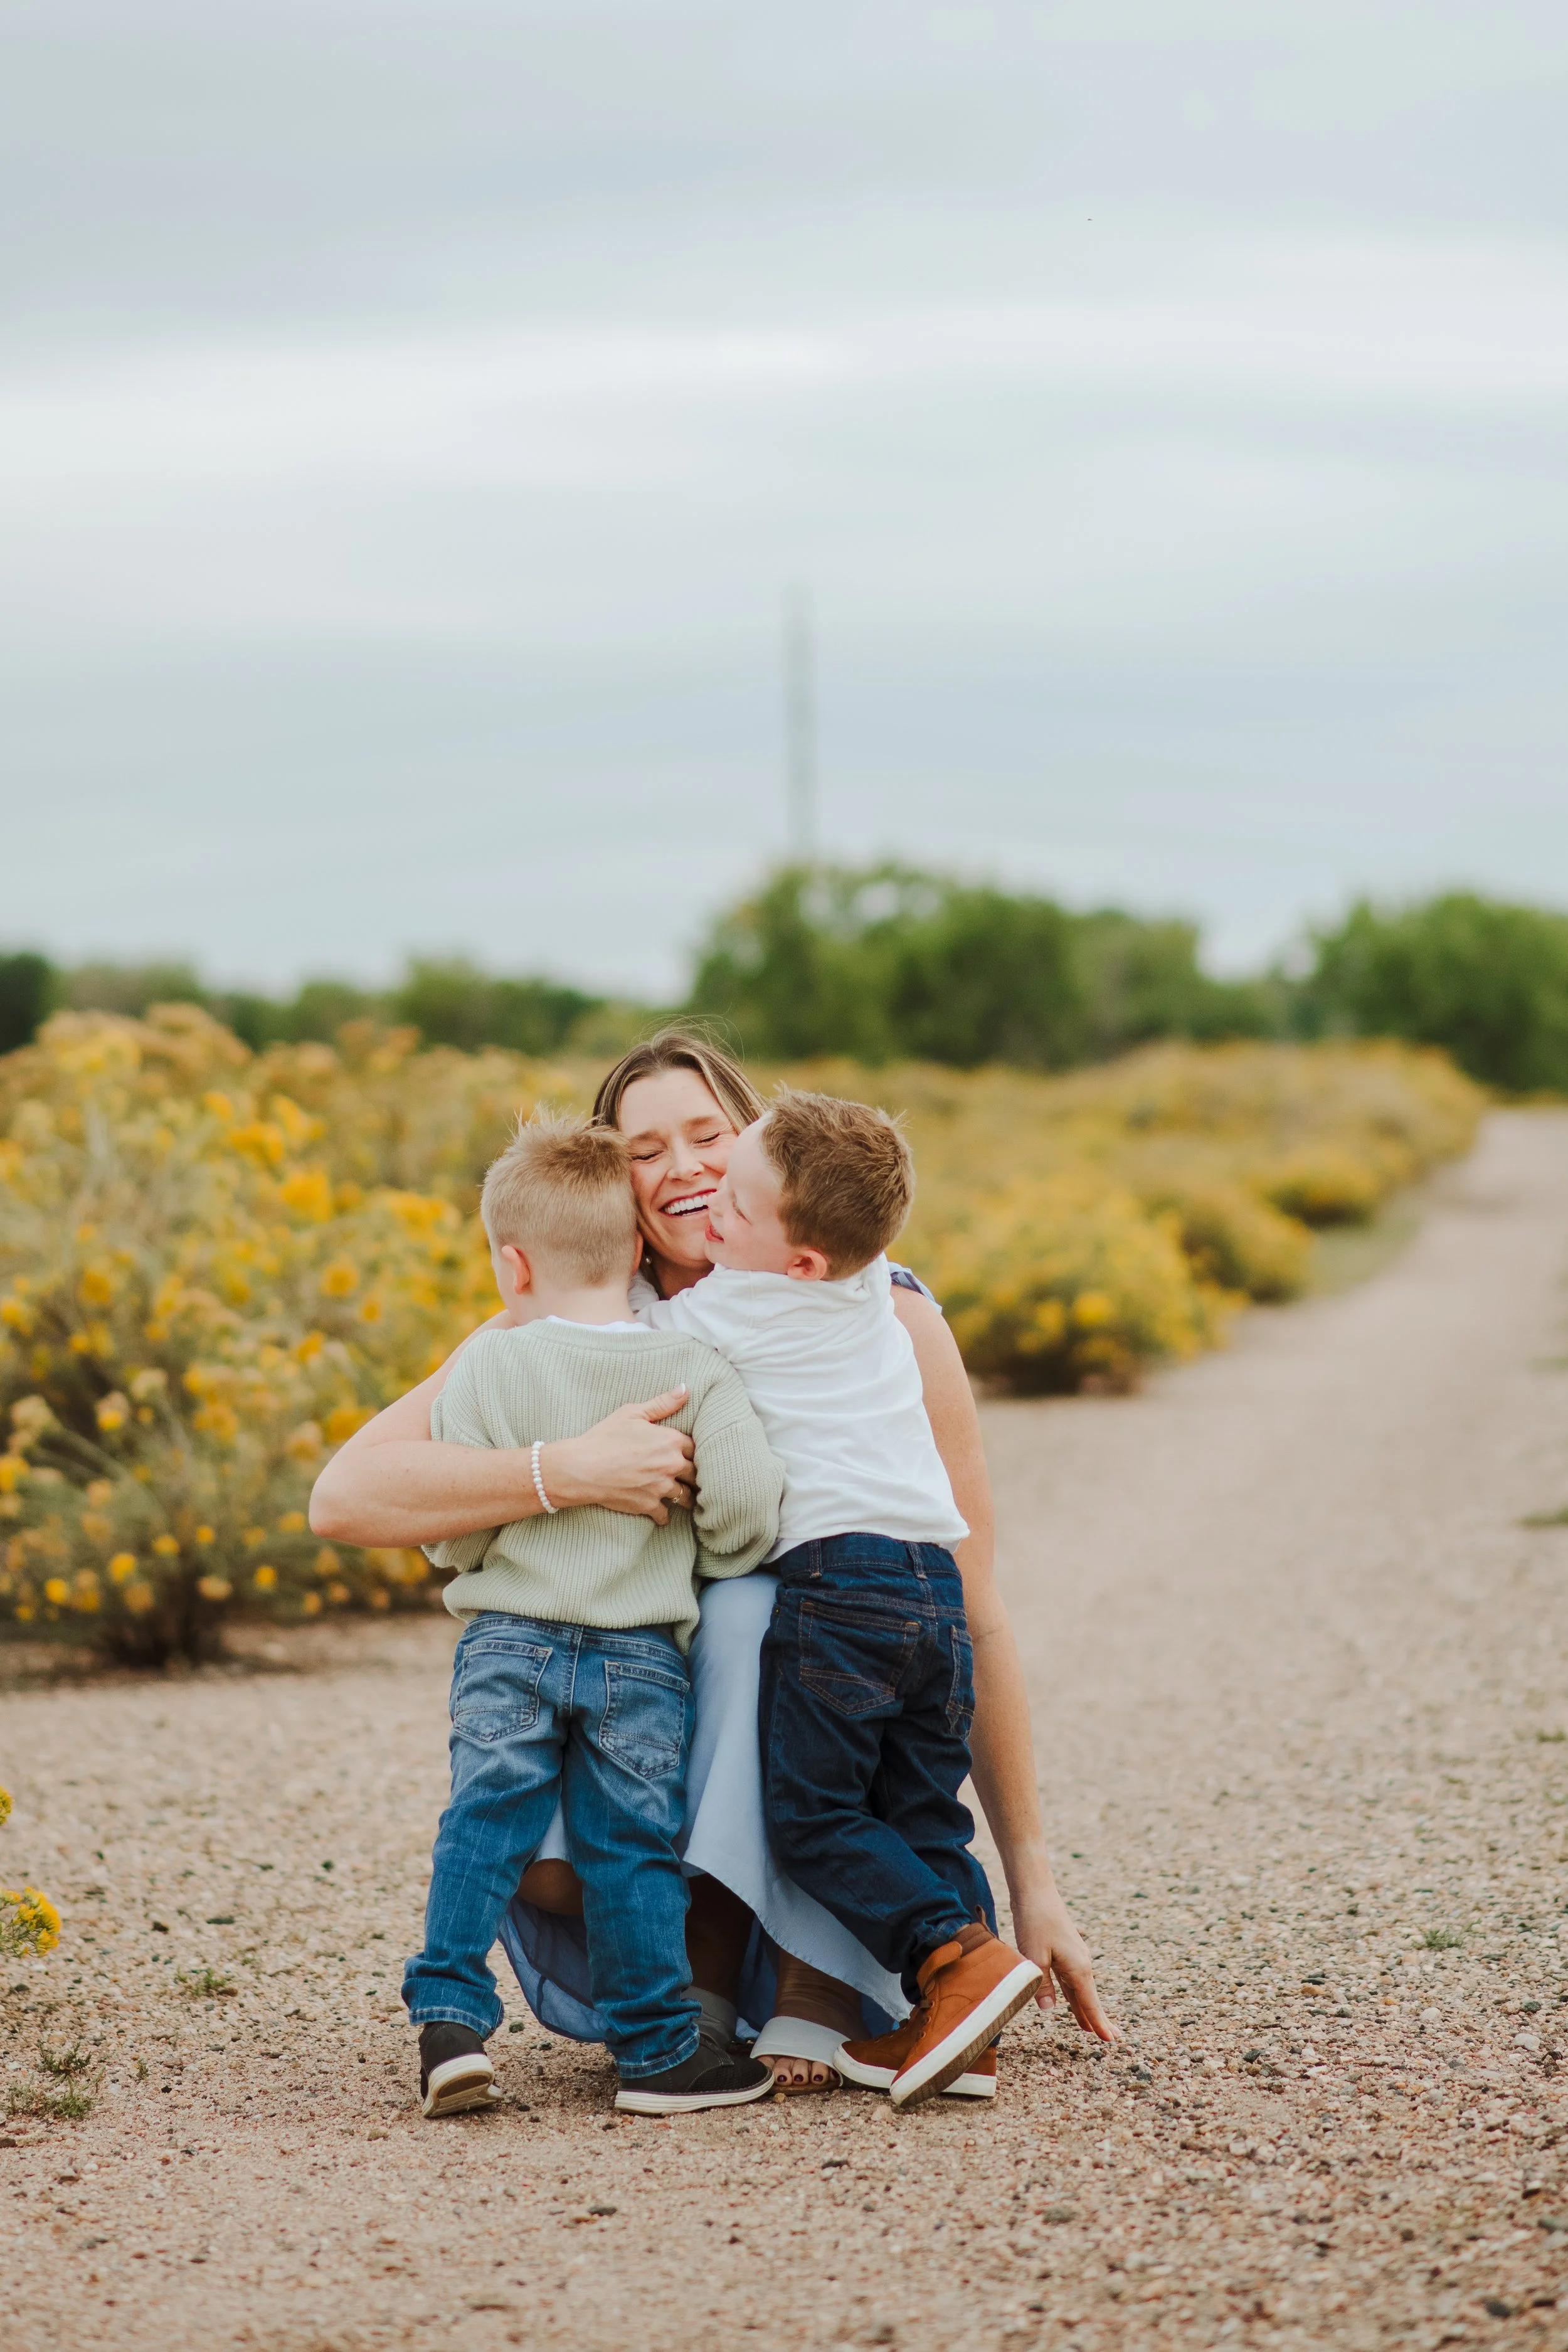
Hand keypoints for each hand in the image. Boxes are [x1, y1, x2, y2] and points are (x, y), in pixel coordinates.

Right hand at [543, 1390, 696, 1523]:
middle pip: (696, 1473)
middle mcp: (671, 1465)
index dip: (693, 1451)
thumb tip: (685, 1389)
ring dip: (685, 1497)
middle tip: (695, 1478)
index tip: (691, 1455)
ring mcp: (661, 1487)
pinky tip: (662, 1513)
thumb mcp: (632, 1413)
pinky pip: (665, 1515)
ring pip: (685, 1496)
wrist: (582, 1467)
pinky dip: (664, 1515)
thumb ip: (662, 1403)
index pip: (696, 1448)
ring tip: (686, 1498)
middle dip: (694, 1475)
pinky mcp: (649, 1505)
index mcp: (671, 1441)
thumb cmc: (605, 1437)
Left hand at [1010, 1881, 1118, 2042]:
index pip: (1090, 2003)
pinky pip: (1072, 1980)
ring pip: (1081, 1990)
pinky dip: (1075, 1995)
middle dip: (1098, 2019)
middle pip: (1090, 1998)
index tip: (1111, 2041)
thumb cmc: (1035, 1922)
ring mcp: (1075, 1956)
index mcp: (1078, 1968)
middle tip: (1111, 2040)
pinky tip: (1072, 2002)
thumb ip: (1041, 1985)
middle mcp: (1081, 1964)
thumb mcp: (1034, 1956)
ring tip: (1091, 2028)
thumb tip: (1049, 2010)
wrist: (1036, 1891)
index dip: (1098, 2023)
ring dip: (1086, 2008)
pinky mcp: (1066, 1951)